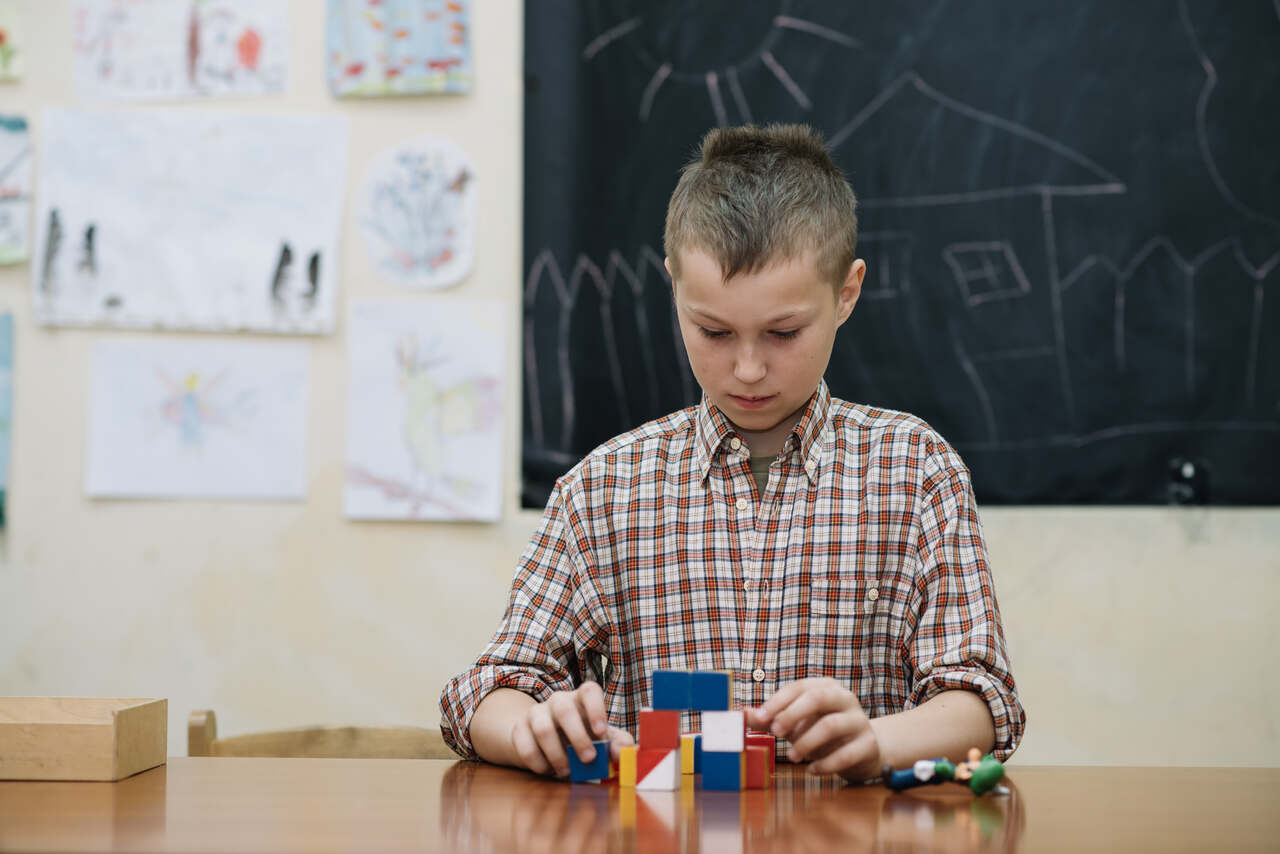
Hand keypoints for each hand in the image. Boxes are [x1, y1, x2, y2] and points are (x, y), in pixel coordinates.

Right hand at [508, 681, 634, 777]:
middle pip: (564, 708)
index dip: (596, 709)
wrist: (543, 741)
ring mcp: (536, 713)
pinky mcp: (519, 729)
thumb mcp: (602, 739)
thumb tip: (626, 753)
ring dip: (557, 754)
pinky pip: (524, 745)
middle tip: (589, 760)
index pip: (589, 690)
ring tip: (567, 771)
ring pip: (543, 728)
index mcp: (582, 700)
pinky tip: (547, 770)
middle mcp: (558, 701)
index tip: (601, 734)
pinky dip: (537, 762)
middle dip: (577, 736)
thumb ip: (618, 744)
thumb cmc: (581, 738)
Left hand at [745, 677, 882, 781]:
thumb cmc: (823, 732)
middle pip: (817, 698)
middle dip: (792, 715)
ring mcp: (859, 720)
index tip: (761, 718)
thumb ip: (771, 718)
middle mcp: (844, 698)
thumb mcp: (797, 723)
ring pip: (832, 726)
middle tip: (775, 733)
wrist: (864, 750)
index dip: (778, 701)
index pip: (799, 687)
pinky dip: (826, 764)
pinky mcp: (868, 744)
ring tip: (792, 757)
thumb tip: (742, 715)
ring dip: (807, 742)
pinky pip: (846, 753)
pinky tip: (812, 770)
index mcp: (825, 687)